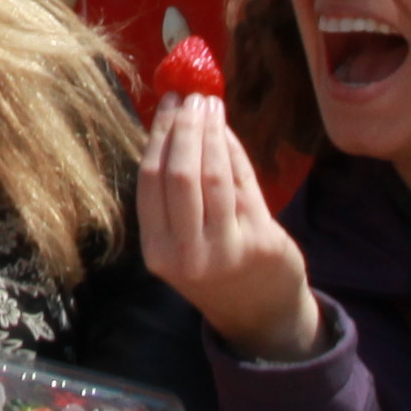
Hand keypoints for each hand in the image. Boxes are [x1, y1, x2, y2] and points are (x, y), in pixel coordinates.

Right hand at [139, 88, 319, 357]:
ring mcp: (224, 248)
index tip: (166, 103)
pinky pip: (242, 184)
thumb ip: (175, 189)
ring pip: (212, 175)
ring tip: (210, 106)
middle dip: (185, 128)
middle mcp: (186, 253)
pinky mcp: (258, 240)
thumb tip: (177, 118)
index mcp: (156, 251)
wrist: (260, 313)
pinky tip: (228, 132)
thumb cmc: (215, 265)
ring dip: (212, 133)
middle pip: (179, 174)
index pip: (150, 180)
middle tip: (192, 97)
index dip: (158, 135)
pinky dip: (234, 152)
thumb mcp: (182, 239)